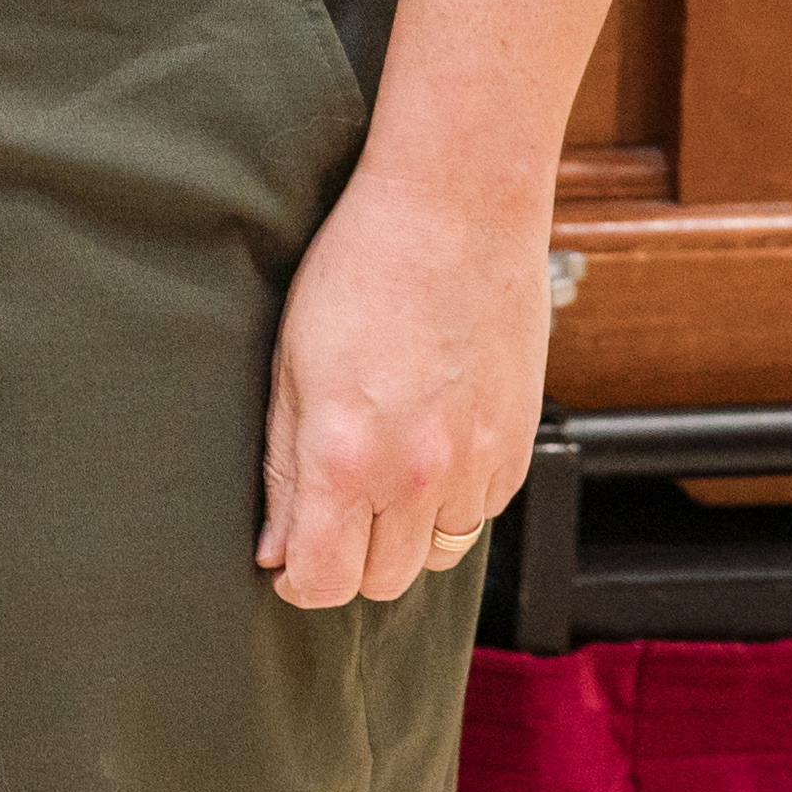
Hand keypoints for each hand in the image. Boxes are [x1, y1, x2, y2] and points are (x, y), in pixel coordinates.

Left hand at [259, 167, 549, 606]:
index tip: (288, 560)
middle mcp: (416, 475)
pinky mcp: (517, 449)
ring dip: (403, 537)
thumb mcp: (290, 365)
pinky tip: (427, 447)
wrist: (456, 209)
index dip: (300, 581)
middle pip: (383, 581)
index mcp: (345, 455)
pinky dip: (450, 504)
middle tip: (330, 515)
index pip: (325, 581)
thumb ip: (283, 470)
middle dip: (349, 561)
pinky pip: (479, 515)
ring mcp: (475, 465)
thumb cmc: (360, 268)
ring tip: (380, 475)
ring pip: (436, 556)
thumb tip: (275, 550)